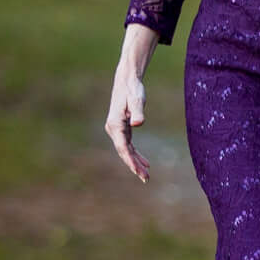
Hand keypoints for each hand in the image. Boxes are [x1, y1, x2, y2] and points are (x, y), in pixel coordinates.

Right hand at [105, 59, 150, 181]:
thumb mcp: (137, 100)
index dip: (131, 161)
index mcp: (115, 125)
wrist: (127, 81)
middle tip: (145, 178)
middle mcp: (113, 129)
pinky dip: (136, 154)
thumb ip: (137, 112)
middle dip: (134, 166)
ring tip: (146, 175)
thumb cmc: (133, 89)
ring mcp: (116, 129)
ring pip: (126, 150)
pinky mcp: (122, 128)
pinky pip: (128, 145)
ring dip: (135, 162)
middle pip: (124, 152)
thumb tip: (138, 124)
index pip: (123, 147)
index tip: (138, 172)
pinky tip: (145, 162)